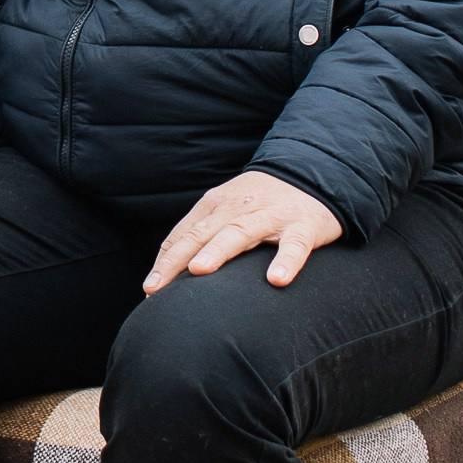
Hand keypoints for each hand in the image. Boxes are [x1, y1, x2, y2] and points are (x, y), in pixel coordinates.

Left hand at [144, 169, 344, 293]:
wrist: (313, 173)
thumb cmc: (262, 203)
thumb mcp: (228, 211)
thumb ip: (202, 233)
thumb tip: (169, 270)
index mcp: (216, 205)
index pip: (184, 235)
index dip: (165, 261)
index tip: (149, 289)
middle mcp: (238, 207)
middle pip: (202, 234)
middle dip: (176, 259)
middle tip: (157, 286)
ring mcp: (271, 215)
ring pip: (240, 232)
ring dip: (218, 251)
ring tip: (199, 270)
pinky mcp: (303, 225)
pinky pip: (294, 245)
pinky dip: (286, 261)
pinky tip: (276, 280)